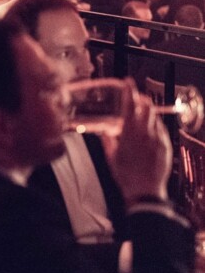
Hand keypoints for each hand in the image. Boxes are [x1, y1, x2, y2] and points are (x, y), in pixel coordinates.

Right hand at [107, 79, 171, 203]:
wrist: (144, 190)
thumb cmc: (125, 175)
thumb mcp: (111, 157)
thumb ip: (108, 141)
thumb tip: (105, 132)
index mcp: (130, 133)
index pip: (130, 106)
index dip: (129, 91)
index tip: (128, 82)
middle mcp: (146, 133)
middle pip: (147, 107)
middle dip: (142, 100)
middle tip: (136, 99)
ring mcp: (158, 139)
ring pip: (155, 118)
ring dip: (148, 113)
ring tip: (141, 116)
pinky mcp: (165, 146)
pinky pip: (161, 130)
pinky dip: (154, 126)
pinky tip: (148, 132)